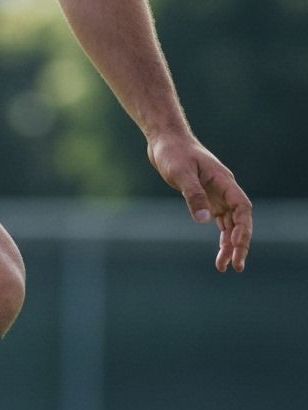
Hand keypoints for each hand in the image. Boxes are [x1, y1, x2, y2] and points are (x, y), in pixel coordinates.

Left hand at [147, 131, 252, 272]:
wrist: (166, 142)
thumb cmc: (174, 154)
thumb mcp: (181, 174)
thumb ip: (194, 196)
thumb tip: (204, 220)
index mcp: (224, 182)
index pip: (242, 208)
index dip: (242, 228)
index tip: (236, 245)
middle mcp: (225, 190)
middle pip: (240, 221)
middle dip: (239, 244)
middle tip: (235, 266)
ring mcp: (217, 195)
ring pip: (230, 224)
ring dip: (229, 244)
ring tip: (224, 267)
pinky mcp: (206, 198)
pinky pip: (219, 221)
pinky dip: (220, 236)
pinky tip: (220, 252)